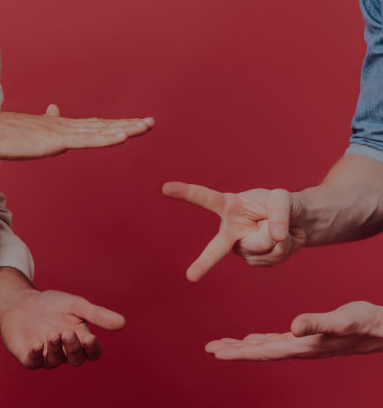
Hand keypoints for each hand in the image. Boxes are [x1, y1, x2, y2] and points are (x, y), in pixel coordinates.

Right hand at [0, 104, 153, 159]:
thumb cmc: (8, 133)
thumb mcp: (34, 128)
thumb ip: (48, 120)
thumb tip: (55, 108)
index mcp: (64, 125)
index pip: (97, 124)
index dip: (117, 124)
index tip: (134, 124)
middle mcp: (69, 125)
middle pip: (106, 125)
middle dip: (130, 124)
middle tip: (151, 122)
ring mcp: (65, 132)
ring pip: (102, 131)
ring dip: (126, 129)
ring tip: (146, 126)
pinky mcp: (58, 141)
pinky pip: (88, 141)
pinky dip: (107, 139)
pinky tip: (123, 137)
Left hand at [0, 288, 125, 369]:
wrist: (22, 302)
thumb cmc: (52, 304)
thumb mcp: (76, 305)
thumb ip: (97, 314)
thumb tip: (122, 323)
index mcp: (80, 337)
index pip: (92, 352)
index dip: (92, 349)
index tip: (89, 339)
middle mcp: (64, 349)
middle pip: (75, 359)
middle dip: (73, 348)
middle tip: (68, 333)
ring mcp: (46, 354)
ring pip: (55, 361)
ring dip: (55, 348)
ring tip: (53, 333)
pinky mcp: (28, 356)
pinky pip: (34, 362)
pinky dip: (36, 356)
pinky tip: (37, 344)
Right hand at [162, 182, 306, 280]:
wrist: (298, 222)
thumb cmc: (284, 204)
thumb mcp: (283, 199)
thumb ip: (278, 214)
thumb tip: (275, 238)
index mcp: (230, 206)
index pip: (206, 199)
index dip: (186, 192)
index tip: (166, 188)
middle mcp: (231, 229)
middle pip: (217, 248)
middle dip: (204, 263)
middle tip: (191, 277)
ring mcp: (242, 246)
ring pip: (260, 247)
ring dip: (277, 238)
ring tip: (278, 228)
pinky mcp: (254, 259)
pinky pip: (272, 257)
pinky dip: (284, 248)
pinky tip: (281, 241)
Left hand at [205, 301, 382, 360]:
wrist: (381, 329)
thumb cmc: (364, 324)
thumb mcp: (341, 320)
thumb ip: (318, 323)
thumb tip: (294, 328)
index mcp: (301, 346)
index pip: (263, 351)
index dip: (238, 352)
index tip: (216, 352)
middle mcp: (298, 347)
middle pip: (259, 351)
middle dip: (233, 350)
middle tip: (209, 348)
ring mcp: (301, 344)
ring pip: (265, 346)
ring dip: (243, 346)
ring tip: (223, 345)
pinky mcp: (306, 337)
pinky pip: (276, 340)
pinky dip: (260, 340)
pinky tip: (253, 338)